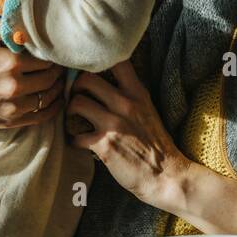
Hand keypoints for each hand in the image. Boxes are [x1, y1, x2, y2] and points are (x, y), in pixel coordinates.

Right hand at [0, 19, 65, 187]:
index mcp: (8, 62)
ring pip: (50, 95)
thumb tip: (18, 19)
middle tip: (56, 62)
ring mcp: (14, 106)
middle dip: (56, 67)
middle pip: (52, 75)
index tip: (50, 48)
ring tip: (56, 77)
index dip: (50, 51)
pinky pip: (43, 115)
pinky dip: (54, 106)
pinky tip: (55, 98)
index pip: (45, 56)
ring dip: (57, 86)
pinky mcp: (12, 121)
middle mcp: (15, 85)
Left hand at [66, 60, 190, 210]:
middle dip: (76, 86)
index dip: (98, 60)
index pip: (117, 61)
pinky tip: (78, 142)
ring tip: (74, 118)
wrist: (165, 176)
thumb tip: (107, 82)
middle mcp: (125, 104)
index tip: (89, 67)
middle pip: (87, 79)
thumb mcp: (148, 110)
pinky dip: (72, 139)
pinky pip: (75, 135)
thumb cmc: (156, 144)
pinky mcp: (104, 145)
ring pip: (77, 102)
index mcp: (138, 93)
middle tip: (76, 96)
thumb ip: (130, 95)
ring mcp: (114, 124)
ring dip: (70, 110)